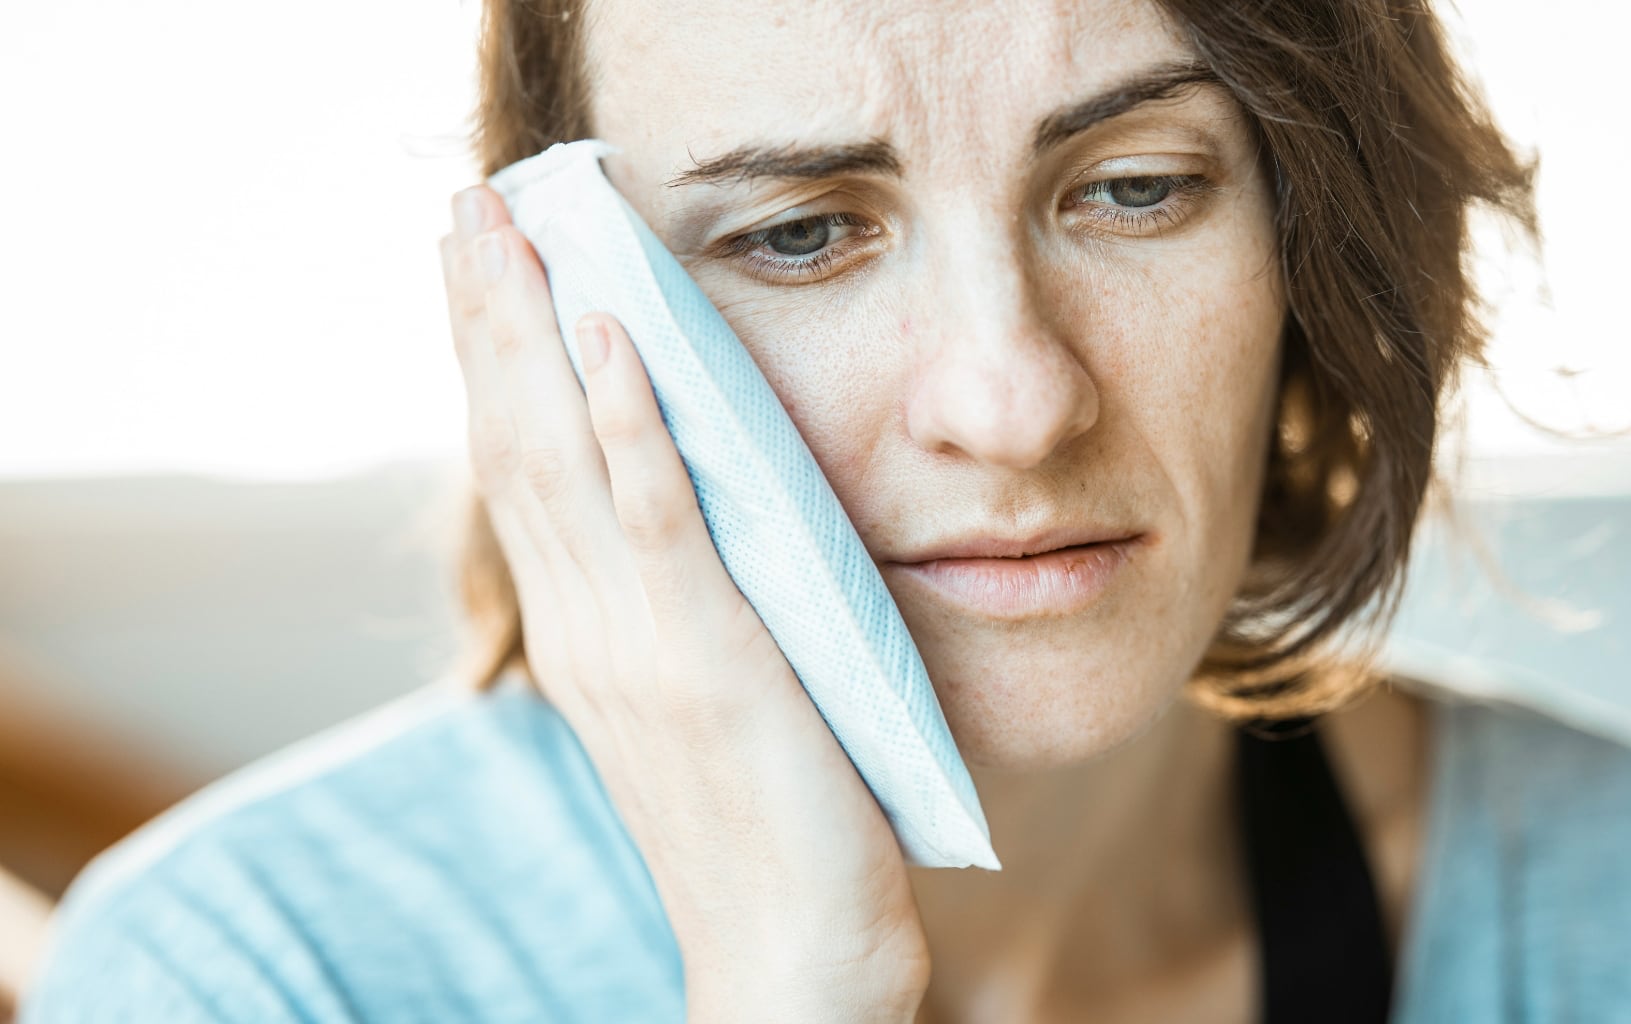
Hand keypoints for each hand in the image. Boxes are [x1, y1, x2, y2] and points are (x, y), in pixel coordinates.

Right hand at [439, 185, 929, 1021]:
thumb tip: (685, 528)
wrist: (790, 959)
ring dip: (531, 332)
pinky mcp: (710, 658)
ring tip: (508, 227)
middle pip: (514, 442)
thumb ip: (674, 614)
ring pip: (561, 457)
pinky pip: (656, 518)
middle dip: (489, 316)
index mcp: (586, 638)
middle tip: (467, 204)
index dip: (494, 362)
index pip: (520, 472)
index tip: (480, 267)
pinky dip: (624, 420)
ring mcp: (638, 644)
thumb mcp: (700, 702)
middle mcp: (588, 630)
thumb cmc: (762, 831)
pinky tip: (607, 335)